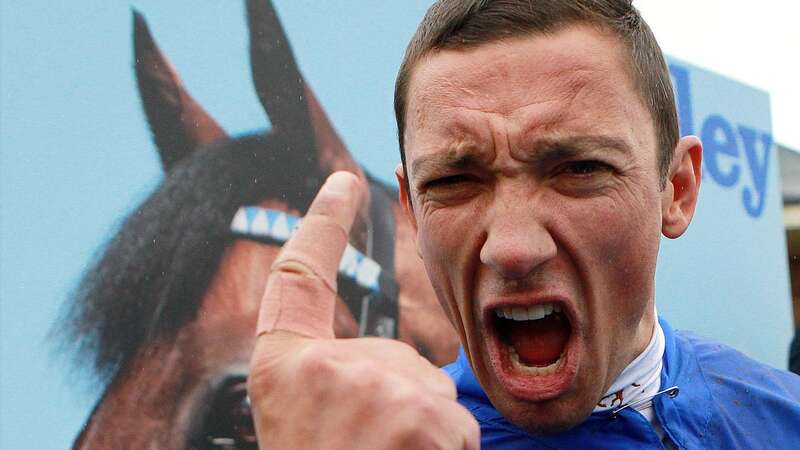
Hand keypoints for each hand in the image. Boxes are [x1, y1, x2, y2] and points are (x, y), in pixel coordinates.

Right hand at [248, 171, 479, 449]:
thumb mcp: (298, 424)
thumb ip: (331, 381)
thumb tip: (390, 366)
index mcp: (282, 367)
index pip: (298, 276)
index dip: (322, 223)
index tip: (344, 180)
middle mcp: (325, 364)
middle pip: (395, 355)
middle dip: (401, 399)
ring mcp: (375, 386)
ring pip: (430, 393)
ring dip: (423, 432)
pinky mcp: (422, 413)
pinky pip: (456, 425)